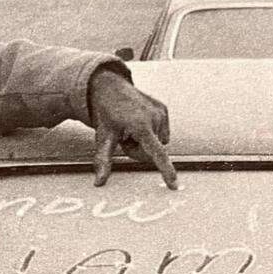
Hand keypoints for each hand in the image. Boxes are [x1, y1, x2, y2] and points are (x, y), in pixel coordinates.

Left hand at [88, 66, 177, 189]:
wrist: (109, 89)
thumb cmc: (106, 114)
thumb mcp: (103, 137)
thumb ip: (103, 160)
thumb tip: (99, 182)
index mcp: (141, 125)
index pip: (157, 153)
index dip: (166, 170)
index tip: (174, 185)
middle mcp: (155, 117)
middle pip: (152, 153)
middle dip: (138, 151)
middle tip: (124, 138)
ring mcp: (161, 112)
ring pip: (158, 144)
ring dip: (144, 141)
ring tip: (131, 128)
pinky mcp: (164, 109)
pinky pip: (162, 133)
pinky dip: (151, 132)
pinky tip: (138, 122)